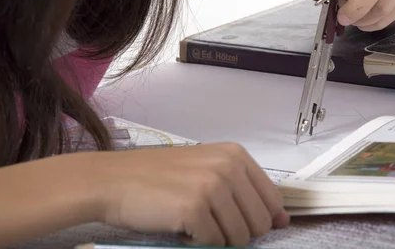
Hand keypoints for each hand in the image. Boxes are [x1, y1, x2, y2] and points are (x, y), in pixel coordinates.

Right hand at [95, 143, 289, 246]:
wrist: (113, 180)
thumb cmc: (157, 177)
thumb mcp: (206, 169)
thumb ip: (244, 190)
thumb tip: (281, 220)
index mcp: (235, 154)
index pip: (272, 199)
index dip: (261, 219)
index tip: (242, 223)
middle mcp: (228, 167)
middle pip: (260, 222)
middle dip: (238, 232)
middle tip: (210, 223)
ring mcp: (212, 187)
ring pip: (240, 237)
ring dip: (218, 239)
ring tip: (194, 222)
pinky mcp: (195, 209)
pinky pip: (214, 244)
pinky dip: (198, 243)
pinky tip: (181, 227)